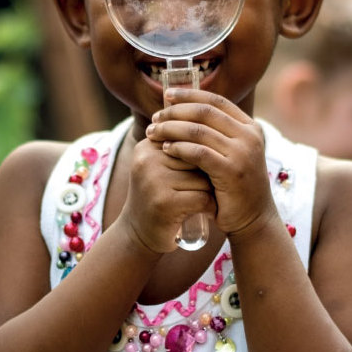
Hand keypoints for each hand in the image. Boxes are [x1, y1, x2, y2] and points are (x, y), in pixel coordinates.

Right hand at [120, 134, 215, 253]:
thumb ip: (178, 144)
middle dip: (208, 173)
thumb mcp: (162, 166)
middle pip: (198, 156)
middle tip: (205, 188)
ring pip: (203, 178)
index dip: (203, 157)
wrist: (138, 234)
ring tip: (201, 200)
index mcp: (147, 146)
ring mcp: (153, 181)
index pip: (190, 138)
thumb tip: (213, 118)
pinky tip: (205, 212)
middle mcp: (147, 160)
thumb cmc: (160, 196)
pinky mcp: (164, 203)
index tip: (201, 172)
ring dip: (211, 191)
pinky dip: (210, 207)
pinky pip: (202, 197)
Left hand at [145, 88, 274, 239]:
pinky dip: (179, 148)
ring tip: (154, 133)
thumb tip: (180, 109)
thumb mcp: (230, 153)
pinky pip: (198, 152)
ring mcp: (243, 153)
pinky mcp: (232, 171)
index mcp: (250, 127)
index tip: (167, 95)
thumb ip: (215, 133)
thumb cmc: (233, 185)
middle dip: (176, 112)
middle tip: (155, 117)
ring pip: (199, 131)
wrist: (252, 219)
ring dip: (171, 129)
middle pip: (205, 112)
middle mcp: (250, 136)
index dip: (189, 95)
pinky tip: (165, 149)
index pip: (216, 101)